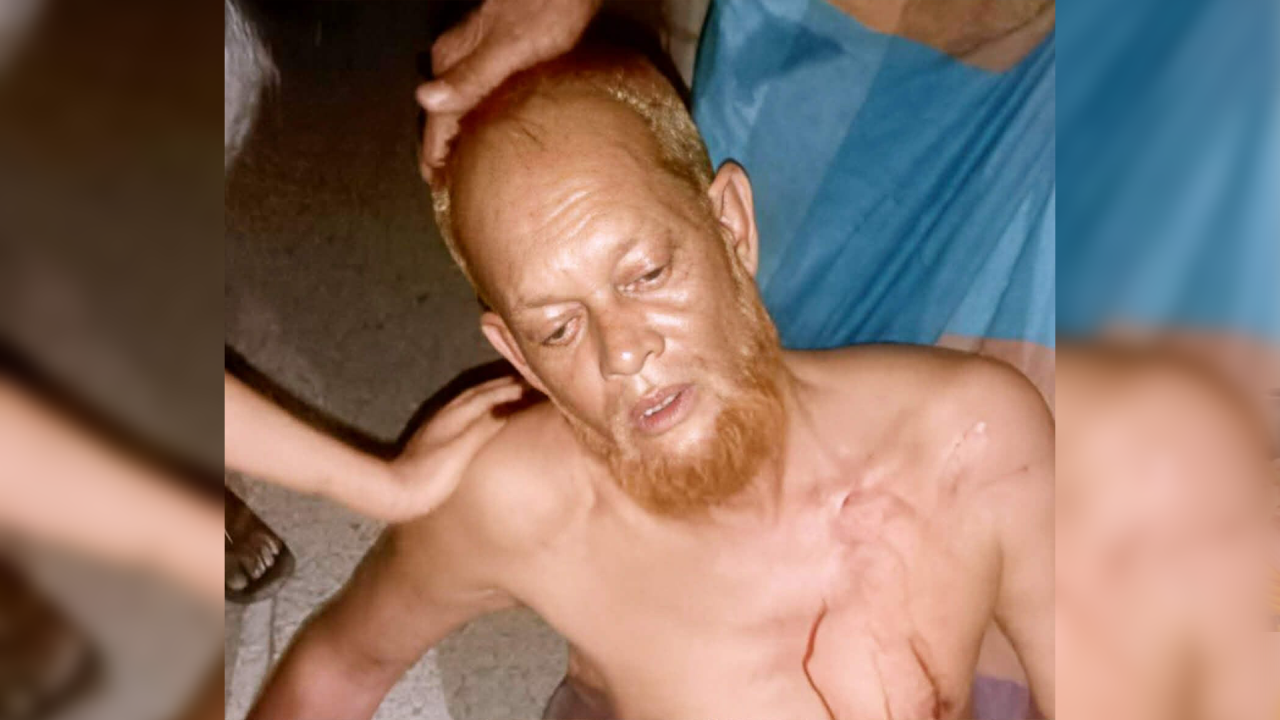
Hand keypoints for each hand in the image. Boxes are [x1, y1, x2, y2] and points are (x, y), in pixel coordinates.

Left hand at [385, 375, 526, 521]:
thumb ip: (485, 426)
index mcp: (457, 415)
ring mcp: (440, 424)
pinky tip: (484, 414)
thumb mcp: (462, 451)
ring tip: (512, 392)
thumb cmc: (432, 476)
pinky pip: (466, 410)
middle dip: (505, 385)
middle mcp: (448, 413)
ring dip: (492, 392)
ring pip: (471, 399)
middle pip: (480, 391)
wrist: (398, 493)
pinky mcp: (436, 436)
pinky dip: (482, 405)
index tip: (537, 384)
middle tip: (529, 382)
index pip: (490, 394)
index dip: (514, 388)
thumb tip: (509, 406)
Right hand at [417, 0, 600, 183]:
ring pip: (457, 109)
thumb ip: (470, 76)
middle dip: (443, 153)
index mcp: (451, 60)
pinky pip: (476, 100)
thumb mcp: (510, 48)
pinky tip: (489, 140)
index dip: (434, 157)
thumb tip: (426, 101)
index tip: (440, 190)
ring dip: (459, 141)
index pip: (433, 120)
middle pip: (440, 117)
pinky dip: (476, 124)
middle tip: (452, 191)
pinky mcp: (494, 59)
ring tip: (466, 174)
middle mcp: (455, 60)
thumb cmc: (546, 11)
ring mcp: (472, 58)